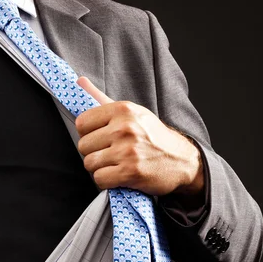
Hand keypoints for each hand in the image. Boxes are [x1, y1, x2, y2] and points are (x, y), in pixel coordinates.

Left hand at [74, 76, 203, 196]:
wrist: (182, 160)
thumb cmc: (152, 135)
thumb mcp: (131, 112)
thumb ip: (101, 98)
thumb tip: (79, 80)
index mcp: (123, 109)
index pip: (81, 123)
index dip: (88, 133)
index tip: (101, 137)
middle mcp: (124, 128)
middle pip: (83, 145)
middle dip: (93, 152)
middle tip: (111, 153)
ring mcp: (127, 151)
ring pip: (89, 163)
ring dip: (99, 168)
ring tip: (115, 163)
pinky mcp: (130, 172)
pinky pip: (99, 178)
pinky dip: (106, 181)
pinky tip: (119, 175)